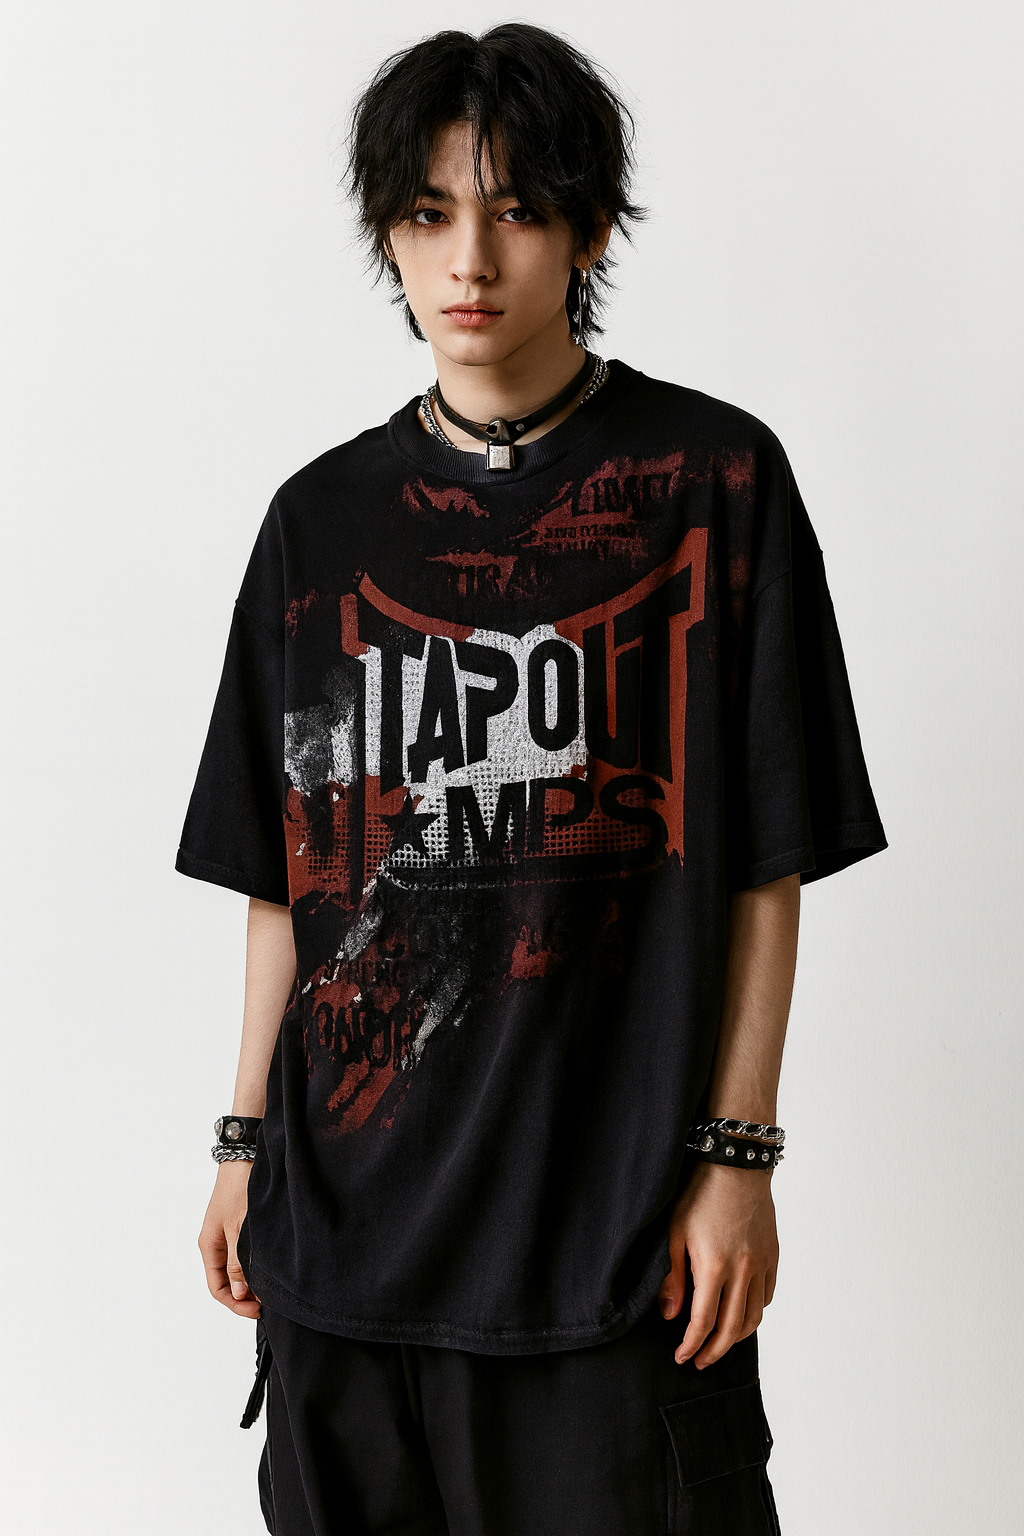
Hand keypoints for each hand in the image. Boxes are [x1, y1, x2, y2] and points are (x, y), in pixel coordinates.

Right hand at [198, 1160, 260, 1317]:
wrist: (245, 1157)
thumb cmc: (239, 1189)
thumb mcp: (239, 1229)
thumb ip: (237, 1262)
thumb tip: (239, 1292)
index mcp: (209, 1246)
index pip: (217, 1288)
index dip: (235, 1303)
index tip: (257, 1310)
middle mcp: (216, 1243)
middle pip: (227, 1281)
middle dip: (245, 1295)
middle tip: (268, 1302)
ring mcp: (227, 1235)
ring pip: (237, 1269)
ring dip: (251, 1280)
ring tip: (272, 1287)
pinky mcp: (240, 1226)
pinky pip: (244, 1254)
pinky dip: (255, 1265)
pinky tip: (270, 1267)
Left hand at [658, 1160, 778, 1367]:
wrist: (735, 1164)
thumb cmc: (699, 1193)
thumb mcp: (675, 1232)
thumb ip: (672, 1277)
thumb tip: (670, 1316)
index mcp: (714, 1266)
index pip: (703, 1322)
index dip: (691, 1345)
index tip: (681, 1357)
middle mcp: (743, 1271)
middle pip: (732, 1329)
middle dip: (714, 1351)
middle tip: (700, 1361)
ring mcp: (761, 1264)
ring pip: (754, 1317)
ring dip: (736, 1338)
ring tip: (719, 1344)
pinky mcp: (773, 1255)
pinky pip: (767, 1296)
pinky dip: (755, 1312)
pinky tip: (741, 1314)